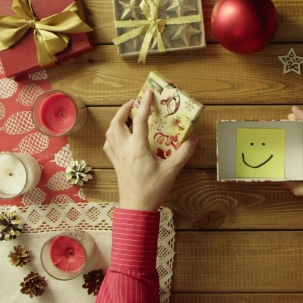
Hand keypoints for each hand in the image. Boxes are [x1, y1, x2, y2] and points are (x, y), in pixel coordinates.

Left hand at [103, 90, 197, 210]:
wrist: (136, 209)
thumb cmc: (152, 190)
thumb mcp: (171, 171)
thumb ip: (183, 154)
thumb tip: (193, 138)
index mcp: (138, 148)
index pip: (139, 121)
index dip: (144, 105)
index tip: (148, 93)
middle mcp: (124, 149)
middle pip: (117, 123)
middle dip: (124, 109)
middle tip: (135, 103)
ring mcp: (117, 157)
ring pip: (110, 132)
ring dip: (117, 120)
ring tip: (127, 116)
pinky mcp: (115, 164)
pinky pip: (108, 144)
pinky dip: (112, 135)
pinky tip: (119, 136)